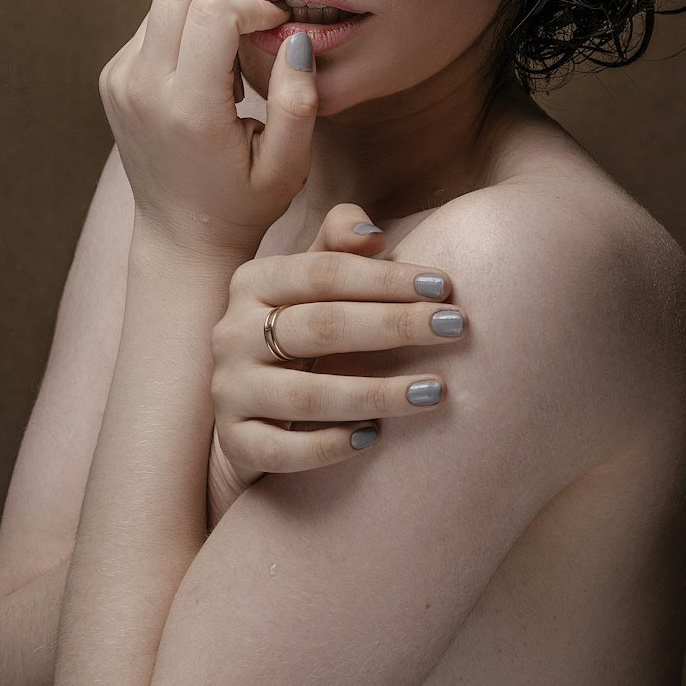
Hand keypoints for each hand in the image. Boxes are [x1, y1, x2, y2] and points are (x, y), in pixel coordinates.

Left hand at [99, 0, 316, 256]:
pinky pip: (151, 23)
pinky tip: (207, 66)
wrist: (182, 236)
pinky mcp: (112, 78)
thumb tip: (296, 38)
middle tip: (255, 8)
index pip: (213, 11)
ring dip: (205, 5)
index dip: (255, 5)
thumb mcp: (289, 165)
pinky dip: (184, 26)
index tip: (276, 24)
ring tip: (232, 49)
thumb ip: (299, 101)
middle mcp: (143, 87)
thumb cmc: (243, 203)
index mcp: (188, 108)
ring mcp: (120, 80)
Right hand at [209, 203, 465, 496]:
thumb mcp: (312, 277)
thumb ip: (339, 244)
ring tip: (435, 390)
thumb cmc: (300, 326)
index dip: (386, 277)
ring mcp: (230, 389)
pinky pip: (283, 450)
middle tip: (456, 327)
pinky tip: (375, 437)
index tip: (444, 285)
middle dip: (395, 325)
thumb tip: (372, 235)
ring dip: (377, 393)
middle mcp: (233, 332)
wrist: (247, 403)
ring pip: (307, 395)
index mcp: (254, 281)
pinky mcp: (236, 441)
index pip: (325, 272)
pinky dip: (329, 446)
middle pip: (322, 326)